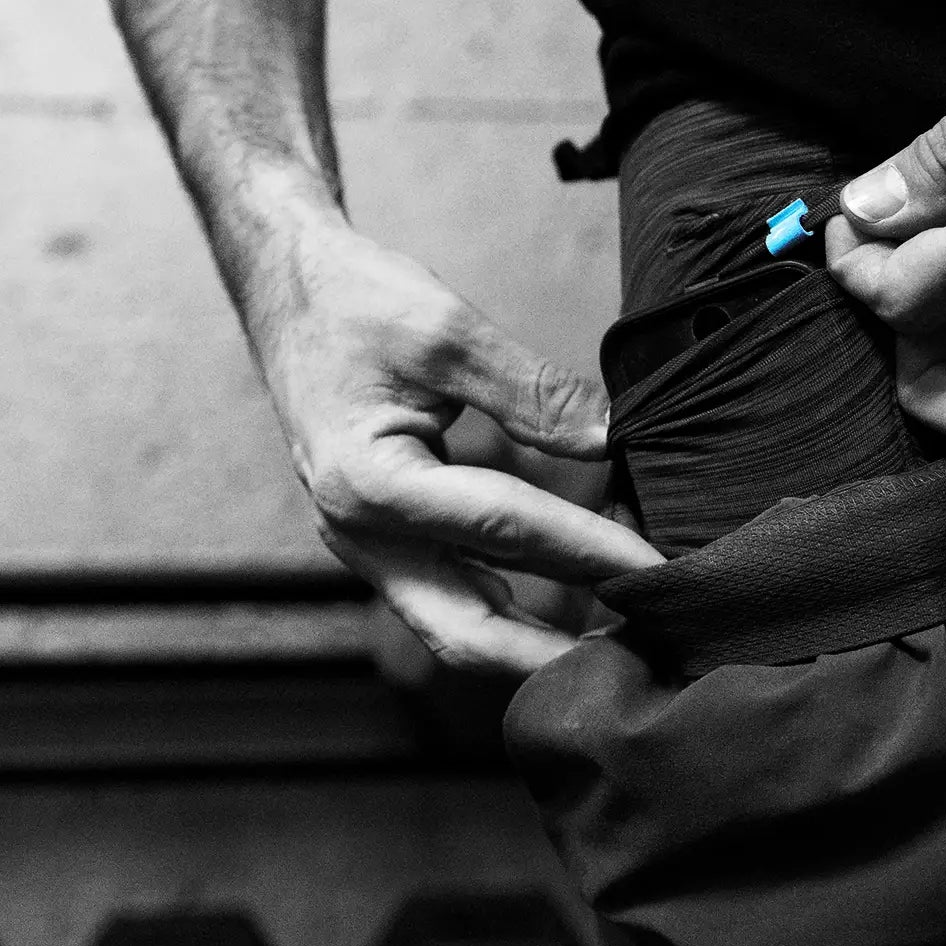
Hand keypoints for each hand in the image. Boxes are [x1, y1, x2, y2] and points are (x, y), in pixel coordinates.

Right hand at [248, 207, 662, 673]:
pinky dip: (510, 609)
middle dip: (555, 656)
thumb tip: (611, 439)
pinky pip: (449, 595)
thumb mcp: (445, 329)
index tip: (660, 573)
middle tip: (640, 654)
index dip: (591, 553)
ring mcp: (364, 543)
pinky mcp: (381, 538)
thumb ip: (531, 390)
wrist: (285, 289)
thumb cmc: (353, 300)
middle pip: (467, 631)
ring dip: (534, 643)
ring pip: (456, 626)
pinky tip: (570, 607)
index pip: (505, 531)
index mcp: (370, 481)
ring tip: (618, 642)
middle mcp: (358, 532)